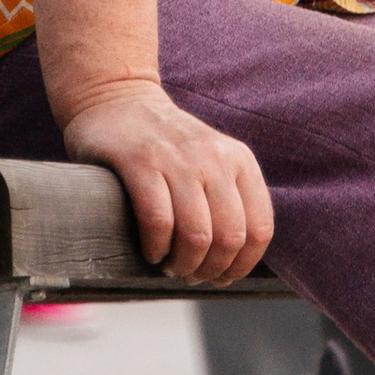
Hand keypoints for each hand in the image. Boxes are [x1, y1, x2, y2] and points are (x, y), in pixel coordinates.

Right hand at [59, 78, 274, 283]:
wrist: (115, 96)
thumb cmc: (163, 144)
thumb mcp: (210, 160)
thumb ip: (228, 196)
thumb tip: (235, 260)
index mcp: (239, 160)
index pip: (259, 229)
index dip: (241, 265)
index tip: (220, 278)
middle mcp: (214, 157)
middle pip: (229, 237)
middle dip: (210, 269)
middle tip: (189, 275)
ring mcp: (178, 158)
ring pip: (196, 234)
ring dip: (183, 264)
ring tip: (169, 267)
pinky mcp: (140, 161)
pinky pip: (158, 220)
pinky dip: (156, 248)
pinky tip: (150, 252)